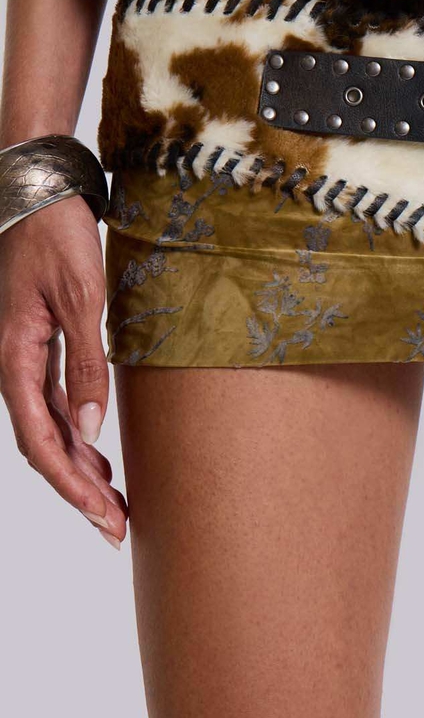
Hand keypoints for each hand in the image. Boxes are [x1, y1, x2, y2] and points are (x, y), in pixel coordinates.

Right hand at [0, 196, 125, 547]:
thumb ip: (86, 364)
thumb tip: (90, 428)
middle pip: (43, 444)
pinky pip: (53, 401)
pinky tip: (99, 453)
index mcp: (14, 359)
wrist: (39, 190)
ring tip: (114, 502)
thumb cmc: (56, 237)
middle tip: (116, 527)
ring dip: (79, 466)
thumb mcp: (81, 299)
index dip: (71, 484)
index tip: (103, 516)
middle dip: (78, 490)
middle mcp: (13, 364)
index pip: (41, 440)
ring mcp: (25, 355)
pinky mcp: (40, 342)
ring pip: (48, 427)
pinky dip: (77, 433)